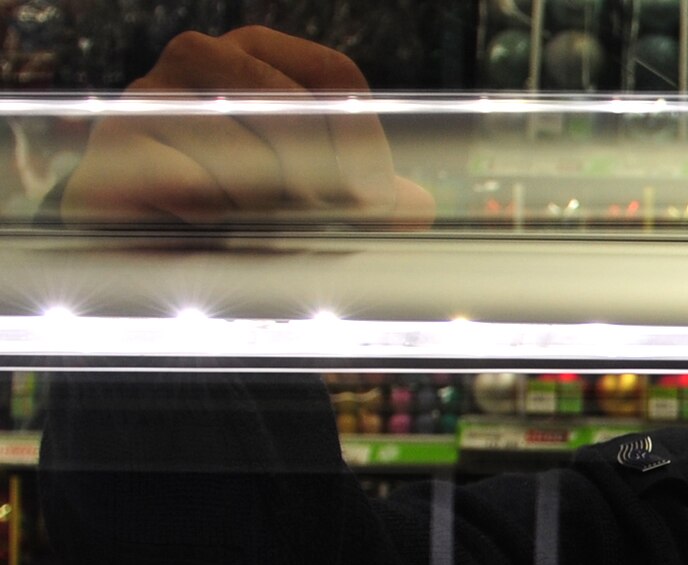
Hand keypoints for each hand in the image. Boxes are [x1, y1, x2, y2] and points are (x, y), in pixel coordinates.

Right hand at [61, 27, 434, 228]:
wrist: (137, 234)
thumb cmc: (233, 205)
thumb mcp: (306, 196)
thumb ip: (363, 197)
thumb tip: (420, 208)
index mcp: (259, 53)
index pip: (334, 76)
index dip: (364, 143)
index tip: (376, 203)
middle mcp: (202, 57)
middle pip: (288, 105)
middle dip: (321, 177)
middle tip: (332, 226)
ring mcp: (152, 94)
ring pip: (238, 145)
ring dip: (271, 202)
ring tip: (275, 235)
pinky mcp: (116, 145)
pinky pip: (186, 181)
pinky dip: (218, 216)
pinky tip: (223, 234)